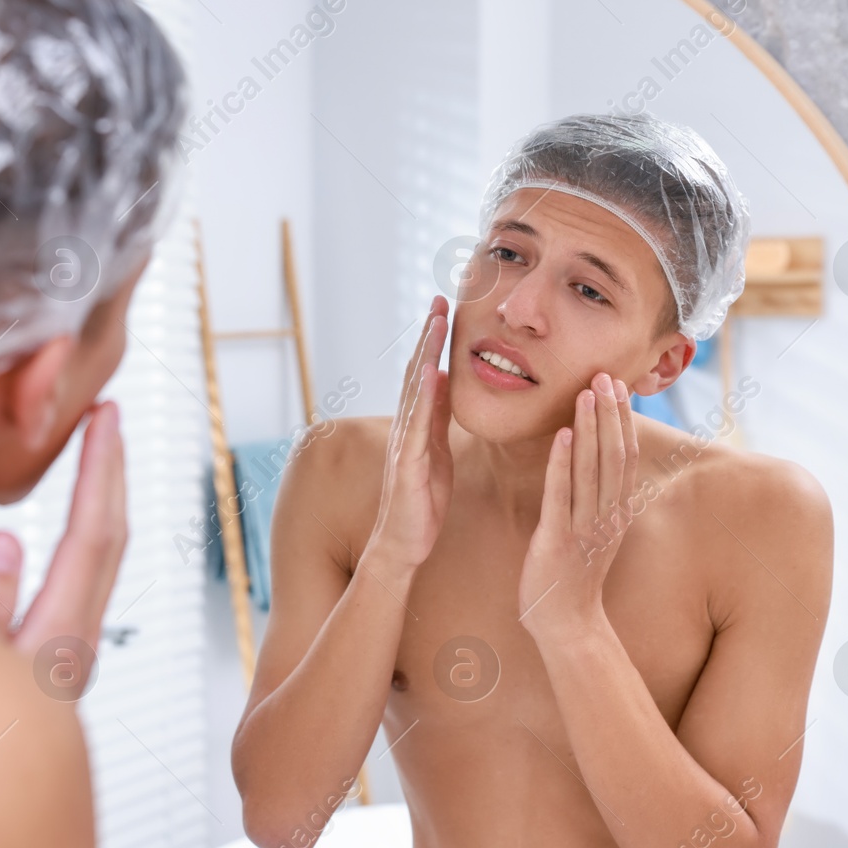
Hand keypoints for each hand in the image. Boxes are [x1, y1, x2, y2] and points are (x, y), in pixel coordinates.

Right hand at [0, 401, 127, 662]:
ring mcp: (71, 653)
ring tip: (96, 447)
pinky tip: (80, 507)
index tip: (102, 416)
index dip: (98, 470)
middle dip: (111, 470)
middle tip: (108, 413)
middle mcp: (75, 647)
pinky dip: (89, 527)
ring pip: (104, 558)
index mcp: (53, 646)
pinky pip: (89, 576)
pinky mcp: (59, 657)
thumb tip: (3, 538)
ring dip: (103, 496)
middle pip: (110, 541)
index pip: (90, 539)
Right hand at [369, 295, 453, 572]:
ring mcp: (403, 447)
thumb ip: (437, 421)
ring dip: (424, 356)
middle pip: (416, 373)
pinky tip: (432, 376)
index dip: (433, 341)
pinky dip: (423, 401)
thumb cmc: (421, 505)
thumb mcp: (437, 454)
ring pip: (414, 393)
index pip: (425, 374)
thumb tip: (444, 383)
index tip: (445, 308)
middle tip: (439, 299)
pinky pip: (416, 429)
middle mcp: (405, 429)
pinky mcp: (407, 468)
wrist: (402, 547)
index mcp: (417, 426)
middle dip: (428, 336)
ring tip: (435, 324)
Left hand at [518, 373, 637, 639]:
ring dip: (589, 428)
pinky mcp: (558, 540)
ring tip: (585, 393)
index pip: (624, 457)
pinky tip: (560, 435)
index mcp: (617, 513)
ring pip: (592, 469)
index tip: (617, 386)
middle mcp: (607, 516)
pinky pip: (561, 495)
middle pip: (614, 455)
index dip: (622, 420)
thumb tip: (594, 465)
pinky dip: (562, 463)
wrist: (567, 626)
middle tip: (605, 375)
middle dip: (610, 413)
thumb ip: (597, 500)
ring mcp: (585, 529)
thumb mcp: (595, 533)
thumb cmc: (573, 577)